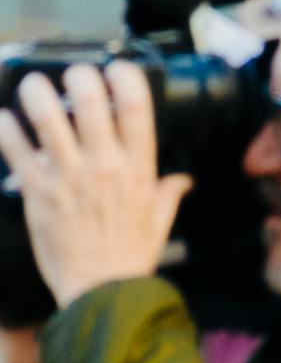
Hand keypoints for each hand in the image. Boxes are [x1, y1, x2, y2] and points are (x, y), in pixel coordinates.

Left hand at [0, 62, 191, 309]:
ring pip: (45, 116)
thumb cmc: (130, 257)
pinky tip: (4, 118)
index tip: (116, 70)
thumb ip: (168, 194)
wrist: (101, 292)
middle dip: (78, 77)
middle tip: (71, 77)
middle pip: (88, 100)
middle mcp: (103, 166)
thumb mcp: (159, 223)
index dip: (124, 76)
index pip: (136, 107)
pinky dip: (5, 127)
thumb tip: (182, 181)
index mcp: (138, 169)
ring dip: (36, 92)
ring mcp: (68, 177)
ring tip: (33, 86)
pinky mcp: (37, 192)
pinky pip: (14, 148)